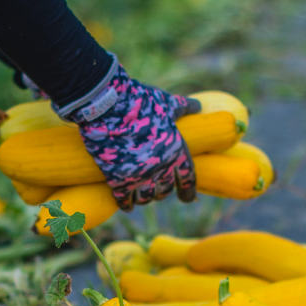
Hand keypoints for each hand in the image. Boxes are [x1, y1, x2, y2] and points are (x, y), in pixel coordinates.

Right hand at [56, 57, 199, 210]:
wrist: (107, 105)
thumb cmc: (139, 101)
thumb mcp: (165, 102)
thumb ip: (182, 107)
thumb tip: (198, 105)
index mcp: (176, 150)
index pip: (188, 179)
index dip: (188, 191)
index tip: (186, 198)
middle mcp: (161, 167)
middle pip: (165, 191)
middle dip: (161, 191)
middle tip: (156, 189)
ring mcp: (139, 176)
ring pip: (146, 198)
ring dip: (144, 198)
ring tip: (140, 195)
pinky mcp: (118, 179)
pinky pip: (124, 200)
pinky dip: (126, 204)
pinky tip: (125, 204)